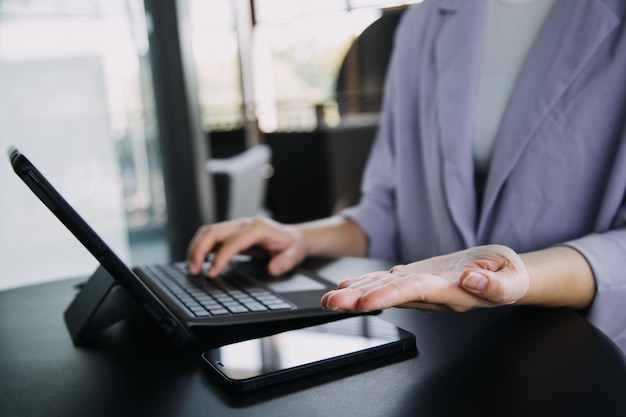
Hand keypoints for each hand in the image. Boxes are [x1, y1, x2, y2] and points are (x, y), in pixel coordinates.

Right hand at [186, 217, 306, 277]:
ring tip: (192, 268)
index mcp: (258, 228)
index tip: (212, 273)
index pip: (233, 241)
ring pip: (208, 232)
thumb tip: (273, 269)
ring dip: (196, 249)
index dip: (220, 257)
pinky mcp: (231, 233)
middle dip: (199, 250)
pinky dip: (200, 248)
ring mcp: (236, 227)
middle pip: (214, 231)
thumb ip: (286, 262)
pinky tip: (198, 263)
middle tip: (193, 270)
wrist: (292, 237)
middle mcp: (244, 224)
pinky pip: (211, 237)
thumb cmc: (291, 246)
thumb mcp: (295, 254)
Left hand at [321, 245, 529, 312]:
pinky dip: (368, 282)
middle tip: (331, 302)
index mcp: (452, 293)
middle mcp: (431, 295)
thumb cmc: (511, 276)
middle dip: (359, 299)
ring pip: (385, 289)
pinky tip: (349, 285)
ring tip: (329, 298)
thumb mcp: (513, 278)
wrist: (506, 276)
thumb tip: (471, 280)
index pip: (415, 293)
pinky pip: (390, 281)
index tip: (364, 302)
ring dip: (356, 293)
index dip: (389, 297)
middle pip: (391, 295)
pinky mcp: (420, 278)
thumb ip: (497, 284)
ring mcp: (423, 288)